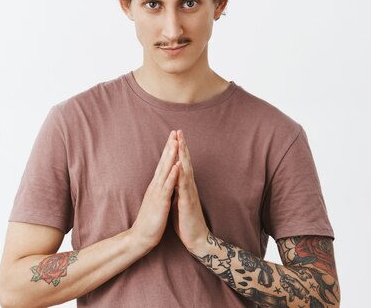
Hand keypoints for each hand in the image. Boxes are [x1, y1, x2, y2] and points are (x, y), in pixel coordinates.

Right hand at [128, 130, 179, 251]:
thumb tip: (164, 182)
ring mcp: (157, 193)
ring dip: (171, 156)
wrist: (140, 238)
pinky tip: (177, 165)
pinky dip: (173, 175)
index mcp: (156, 186)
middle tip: (174, 132)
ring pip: (165, 171)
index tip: (174, 138)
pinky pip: (168, 187)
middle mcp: (155, 186)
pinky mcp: (160, 202)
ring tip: (176, 142)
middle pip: (163, 163)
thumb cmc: (149, 221)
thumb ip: (160, 191)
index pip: (163, 165)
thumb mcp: (156, 202)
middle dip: (169, 147)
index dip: (168, 151)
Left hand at [171, 130, 209, 253]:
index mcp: (185, 186)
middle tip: (178, 130)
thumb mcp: (179, 201)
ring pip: (186, 170)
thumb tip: (173, 179)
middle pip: (185, 162)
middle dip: (182, 146)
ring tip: (180, 142)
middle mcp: (189, 186)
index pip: (181, 164)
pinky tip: (180, 165)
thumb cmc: (187, 221)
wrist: (197, 240)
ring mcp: (190, 193)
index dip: (178, 150)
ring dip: (183, 156)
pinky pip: (184, 186)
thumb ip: (177, 189)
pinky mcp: (188, 203)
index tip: (174, 136)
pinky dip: (182, 174)